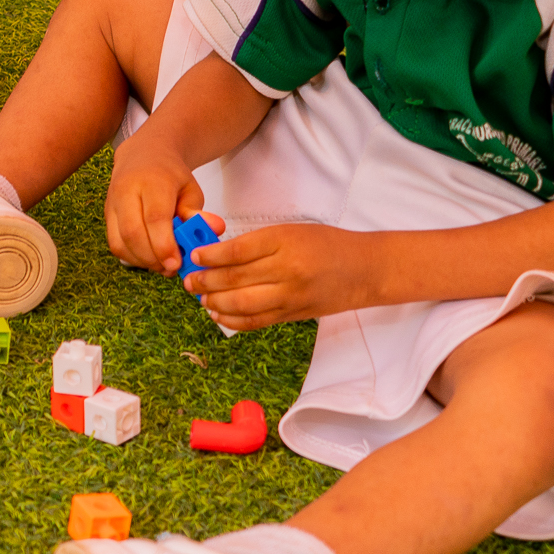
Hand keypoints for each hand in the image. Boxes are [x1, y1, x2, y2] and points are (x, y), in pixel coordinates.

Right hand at [102, 147, 205, 275]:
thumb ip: (197, 213)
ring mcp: (112, 204)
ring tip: (162, 265)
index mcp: (151, 181)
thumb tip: (214, 229)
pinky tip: (149, 258)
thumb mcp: (190, 189)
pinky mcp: (107, 216)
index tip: (176, 263)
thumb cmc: (170, 176)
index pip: (154, 218)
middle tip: (171, 269)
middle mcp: (126, 191)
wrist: (143, 156)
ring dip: (142, 261)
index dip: (164, 245)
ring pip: (119, 242)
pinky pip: (115, 244)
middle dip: (152, 258)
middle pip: (132, 233)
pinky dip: (132, 257)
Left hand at [178, 222, 381, 330]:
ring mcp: (290, 295)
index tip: (195, 257)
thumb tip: (217, 255)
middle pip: (234, 279)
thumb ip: (257, 243)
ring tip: (200, 298)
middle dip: (204, 282)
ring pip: (242, 304)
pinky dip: (233, 321)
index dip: (210, 256)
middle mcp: (286, 269)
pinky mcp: (294, 315)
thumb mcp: (291, 232)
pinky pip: (256, 321)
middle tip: (188, 281)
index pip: (237, 251)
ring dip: (214, 303)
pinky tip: (219, 315)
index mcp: (284, 241)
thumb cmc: (326, 244)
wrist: (365, 269)